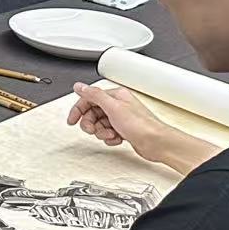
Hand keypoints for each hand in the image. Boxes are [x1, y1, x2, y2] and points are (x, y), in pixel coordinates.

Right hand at [68, 83, 213, 173]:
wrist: (156, 143)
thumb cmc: (141, 125)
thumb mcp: (113, 107)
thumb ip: (94, 95)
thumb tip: (79, 86)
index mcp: (115, 96)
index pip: (89, 99)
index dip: (78, 110)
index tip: (72, 120)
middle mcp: (118, 105)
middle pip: (92, 113)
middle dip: (90, 124)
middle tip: (93, 130)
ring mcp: (120, 119)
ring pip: (99, 125)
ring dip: (101, 132)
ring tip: (110, 134)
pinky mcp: (123, 130)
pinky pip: (107, 133)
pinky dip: (109, 138)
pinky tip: (117, 138)